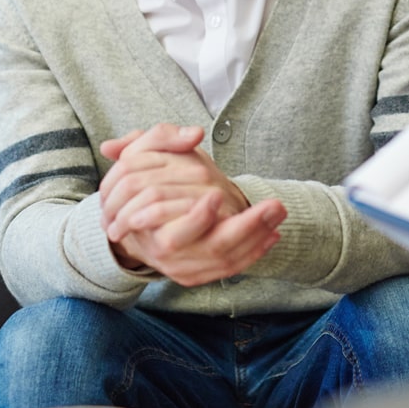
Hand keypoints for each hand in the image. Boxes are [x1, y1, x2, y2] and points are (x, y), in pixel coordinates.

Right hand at [98, 124, 285, 284]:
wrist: (128, 219)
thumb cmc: (139, 178)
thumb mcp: (142, 152)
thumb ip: (163, 137)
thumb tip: (195, 134)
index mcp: (144, 223)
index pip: (174, 232)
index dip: (198, 218)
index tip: (220, 195)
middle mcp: (163, 250)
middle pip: (211, 248)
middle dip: (246, 227)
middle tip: (275, 205)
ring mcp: (179, 265)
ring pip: (225, 259)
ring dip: (257, 238)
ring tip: (280, 214)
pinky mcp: (193, 273)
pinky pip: (228, 268)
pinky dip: (253, 253)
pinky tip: (272, 235)